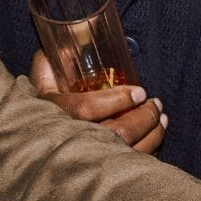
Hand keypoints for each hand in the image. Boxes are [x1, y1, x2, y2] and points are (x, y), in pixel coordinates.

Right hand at [30, 50, 164, 152]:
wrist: (40, 133)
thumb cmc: (47, 97)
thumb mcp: (45, 75)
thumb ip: (54, 57)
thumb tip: (75, 36)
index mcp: (54, 111)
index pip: (87, 109)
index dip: (116, 100)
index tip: (139, 91)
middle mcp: (72, 137)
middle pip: (116, 133)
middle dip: (143, 118)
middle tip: (155, 103)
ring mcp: (90, 155)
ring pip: (128, 150)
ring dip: (153, 132)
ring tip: (161, 116)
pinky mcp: (105, 165)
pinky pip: (133, 161)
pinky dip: (152, 147)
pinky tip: (159, 131)